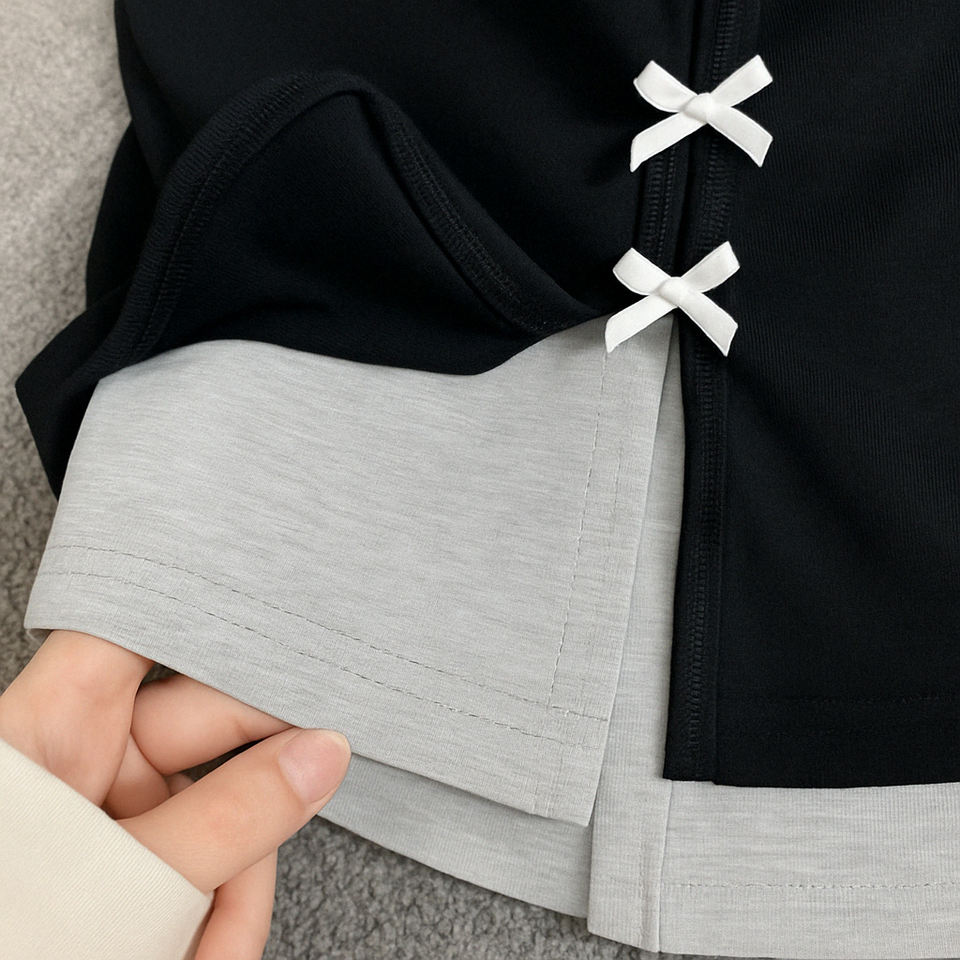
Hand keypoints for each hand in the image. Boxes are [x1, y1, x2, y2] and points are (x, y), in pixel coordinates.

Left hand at [0, 629, 350, 959]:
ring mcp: (103, 809)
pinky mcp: (124, 860)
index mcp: (42, 730)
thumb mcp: (123, 889)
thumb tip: (322, 755)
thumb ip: (233, 816)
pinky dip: (215, 910)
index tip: (288, 632)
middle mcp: (74, 756)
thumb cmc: (13, 944)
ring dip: (235, 879)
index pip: (134, 629)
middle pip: (199, 723)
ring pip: (211, 803)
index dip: (208, 614)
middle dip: (254, 788)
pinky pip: (198, 856)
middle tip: (308, 796)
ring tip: (221, 952)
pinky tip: (210, 957)